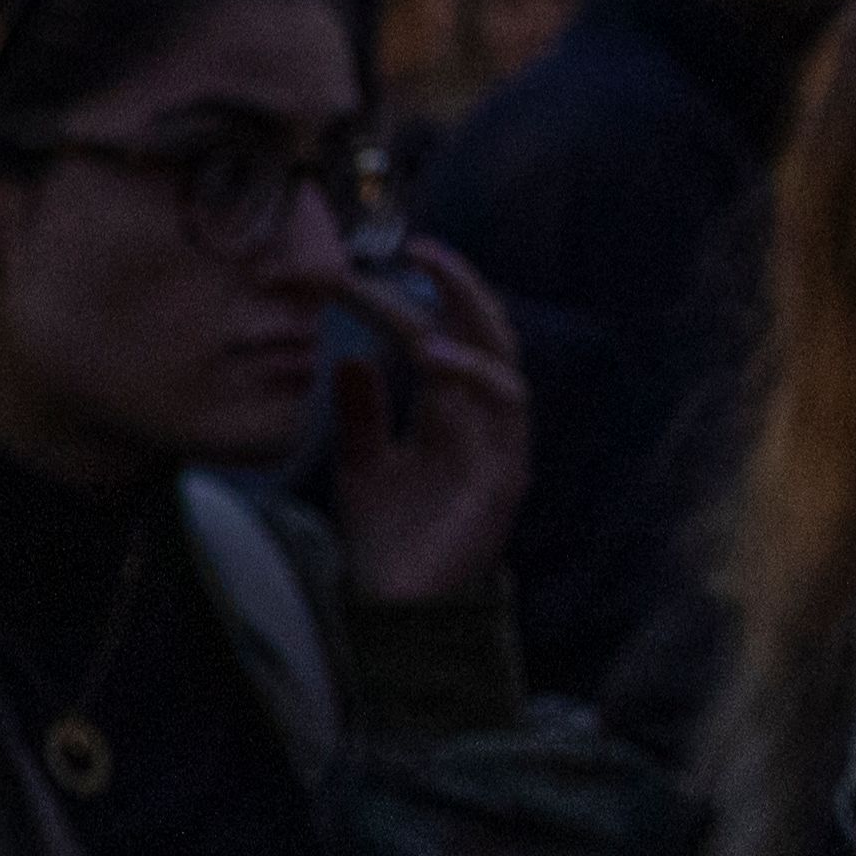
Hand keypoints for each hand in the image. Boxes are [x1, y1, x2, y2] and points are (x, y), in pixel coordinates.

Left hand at [320, 240, 533, 607]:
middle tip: (416, 246)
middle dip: (458, 285)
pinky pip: (504, 408)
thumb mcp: (361, 464)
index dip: (407, 299)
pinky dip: (472, 373)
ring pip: (503, 360)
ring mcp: (498, 445)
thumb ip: (361, 413)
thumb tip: (350, 356)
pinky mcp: (505, 474)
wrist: (395, 609)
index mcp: (450, 413)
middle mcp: (481, 421)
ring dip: (468, 315)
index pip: (438, 336)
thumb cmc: (387, 539)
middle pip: (485, 334)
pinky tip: (431, 354)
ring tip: (426, 279)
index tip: (355, 269)